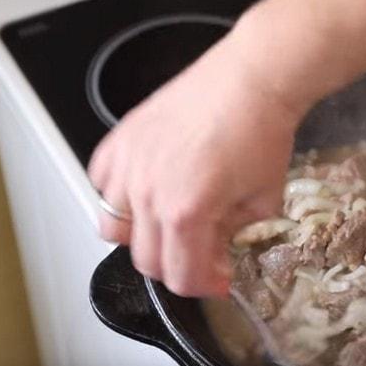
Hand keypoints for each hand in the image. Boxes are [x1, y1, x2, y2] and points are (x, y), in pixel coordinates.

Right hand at [88, 43, 299, 296]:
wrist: (251, 80)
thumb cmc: (263, 133)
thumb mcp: (263, 200)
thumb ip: (232, 234)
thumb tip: (216, 247)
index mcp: (186, 214)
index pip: (181, 276)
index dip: (205, 286)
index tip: (219, 280)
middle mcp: (148, 194)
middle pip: (147, 260)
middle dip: (179, 266)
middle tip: (204, 253)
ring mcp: (128, 166)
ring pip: (115, 229)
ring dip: (145, 237)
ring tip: (172, 223)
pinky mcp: (119, 141)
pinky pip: (101, 184)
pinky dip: (120, 198)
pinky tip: (148, 190)